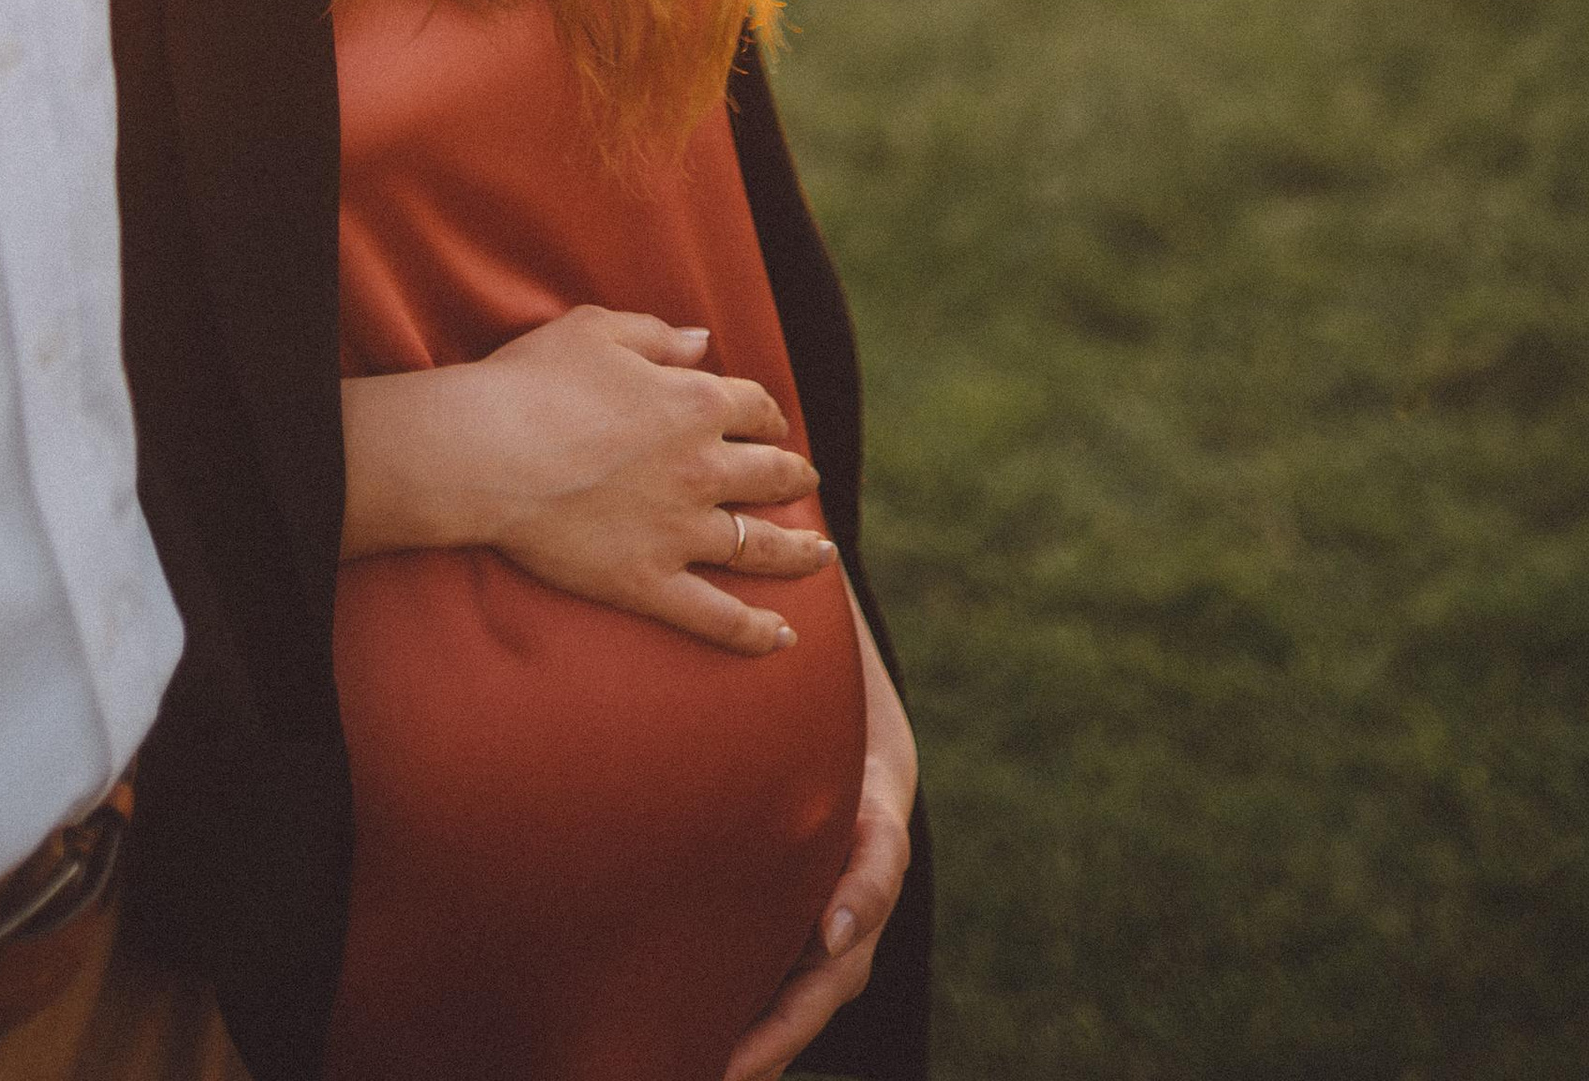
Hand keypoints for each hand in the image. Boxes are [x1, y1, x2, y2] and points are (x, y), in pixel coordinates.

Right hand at [339, 306, 836, 654]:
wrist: (489, 453)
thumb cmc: (535, 381)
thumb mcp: (596, 330)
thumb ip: (657, 334)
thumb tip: (701, 342)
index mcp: (695, 402)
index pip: (754, 407)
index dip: (768, 415)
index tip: (770, 424)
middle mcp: (703, 468)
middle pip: (771, 476)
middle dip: (796, 478)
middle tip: (808, 483)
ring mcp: (681, 531)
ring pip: (761, 547)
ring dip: (799, 551)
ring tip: (822, 554)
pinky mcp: (650, 582)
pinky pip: (718, 616)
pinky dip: (756, 632)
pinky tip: (784, 638)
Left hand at [722, 585, 918, 1079]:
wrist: (805, 625)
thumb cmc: (805, 616)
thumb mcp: (812, 621)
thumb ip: (788, 639)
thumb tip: (770, 559)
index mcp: (877, 780)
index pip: (881, 852)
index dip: (861, 895)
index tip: (827, 934)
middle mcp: (862, 840)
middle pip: (846, 948)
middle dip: (794, 1013)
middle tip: (735, 1063)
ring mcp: (835, 870)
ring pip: (818, 969)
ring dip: (773, 1025)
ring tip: (713, 1068)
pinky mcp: (795, 885)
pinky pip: (782, 951)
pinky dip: (755, 995)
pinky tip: (706, 1034)